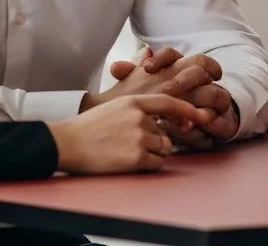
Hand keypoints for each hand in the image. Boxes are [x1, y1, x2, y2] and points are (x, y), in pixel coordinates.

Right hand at [51, 94, 211, 173]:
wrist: (69, 143)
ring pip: (163, 148)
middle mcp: (140, 117)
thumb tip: (156, 106)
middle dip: (156, 141)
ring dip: (152, 153)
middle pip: (164, 132)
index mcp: (134, 102)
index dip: (186, 110)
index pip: (168, 103)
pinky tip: (129, 161)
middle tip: (132, 144)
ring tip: (128, 152)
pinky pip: (156, 163)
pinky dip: (148, 165)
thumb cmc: (89, 126)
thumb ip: (137, 103)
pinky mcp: (136, 157)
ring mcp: (139, 137)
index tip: (199, 116)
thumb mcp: (114, 104)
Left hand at [106, 47, 235, 147]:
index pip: (172, 54)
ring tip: (188, 111)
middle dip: (184, 77)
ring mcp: (211, 97)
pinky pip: (221, 118)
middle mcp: (197, 79)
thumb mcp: (142, 92)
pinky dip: (213, 121)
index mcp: (177, 68)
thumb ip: (130, 77)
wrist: (186, 127)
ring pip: (214, 91)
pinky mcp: (221, 118)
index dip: (161, 59)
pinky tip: (202, 126)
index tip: (146, 68)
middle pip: (199, 65)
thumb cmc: (160, 104)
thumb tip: (115, 67)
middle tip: (168, 89)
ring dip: (204, 97)